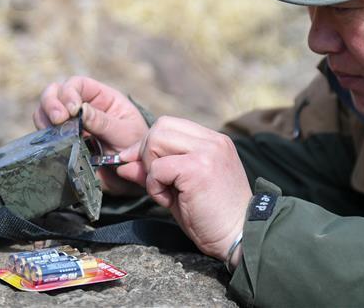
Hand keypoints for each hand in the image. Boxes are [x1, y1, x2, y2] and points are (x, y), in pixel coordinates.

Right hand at [35, 76, 147, 195]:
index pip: (77, 84)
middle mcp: (80, 105)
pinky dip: (44, 139)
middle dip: (51, 103)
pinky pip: (45, 135)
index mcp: (100, 96)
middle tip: (58, 119)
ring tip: (57, 135)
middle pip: (54, 92)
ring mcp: (68, 123)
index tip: (73, 110)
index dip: (69, 92)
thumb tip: (81, 110)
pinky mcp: (60, 141)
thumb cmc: (133, 146)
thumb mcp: (125, 132)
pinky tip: (54, 145)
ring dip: (45, 121)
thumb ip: (104, 122)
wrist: (130, 172)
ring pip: (43, 112)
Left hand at [117, 117, 251, 262]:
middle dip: (147, 153)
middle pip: (161, 126)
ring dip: (152, 168)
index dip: (148, 144)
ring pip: (157, 139)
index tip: (138, 165)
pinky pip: (158, 168)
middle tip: (156, 182)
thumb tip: (123, 163)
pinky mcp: (198, 168)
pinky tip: (168, 200)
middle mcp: (212, 141)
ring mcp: (207, 152)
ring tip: (165, 191)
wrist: (240, 237)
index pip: (170, 125)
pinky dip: (154, 185)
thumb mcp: (179, 189)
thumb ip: (154, 172)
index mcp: (213, 142)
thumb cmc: (212, 217)